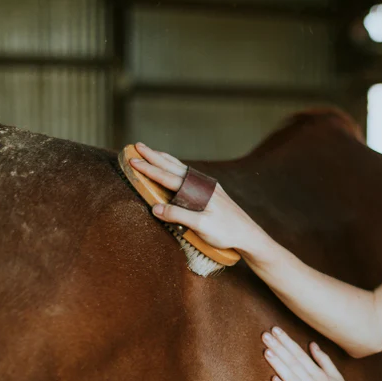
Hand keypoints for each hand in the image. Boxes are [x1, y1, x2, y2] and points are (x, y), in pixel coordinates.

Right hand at [128, 142, 260, 251]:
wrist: (248, 234)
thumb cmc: (226, 232)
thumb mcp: (201, 226)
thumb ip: (179, 216)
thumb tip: (155, 208)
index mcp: (198, 190)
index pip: (168, 177)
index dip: (149, 169)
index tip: (133, 161)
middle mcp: (203, 183)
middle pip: (173, 167)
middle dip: (154, 156)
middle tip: (136, 146)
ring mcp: (208, 186)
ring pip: (181, 168)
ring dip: (165, 159)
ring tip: (152, 152)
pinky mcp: (211, 191)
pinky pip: (189, 174)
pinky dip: (177, 168)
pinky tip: (175, 168)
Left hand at [262, 327, 364, 380]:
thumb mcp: (338, 378)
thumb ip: (325, 361)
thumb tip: (312, 344)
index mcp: (320, 374)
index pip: (300, 354)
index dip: (287, 341)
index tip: (275, 330)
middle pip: (294, 362)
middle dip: (279, 347)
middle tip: (265, 334)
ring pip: (291, 377)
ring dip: (278, 364)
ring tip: (266, 351)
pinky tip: (273, 379)